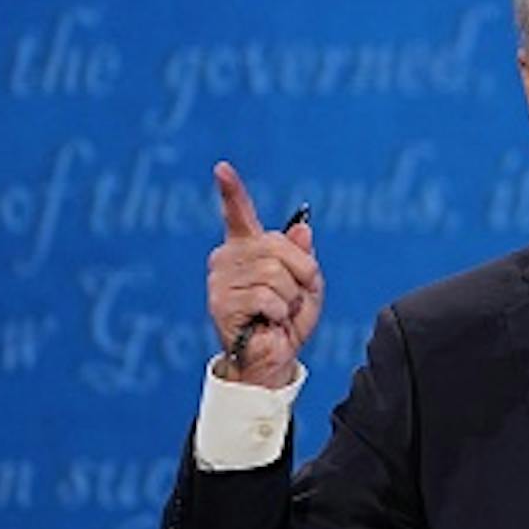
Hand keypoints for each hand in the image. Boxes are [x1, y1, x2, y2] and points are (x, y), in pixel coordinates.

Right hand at [206, 160, 322, 388]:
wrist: (271, 359)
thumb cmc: (287, 321)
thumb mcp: (307, 286)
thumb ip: (304, 258)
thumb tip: (303, 230)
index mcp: (248, 248)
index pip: (238, 213)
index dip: (231, 191)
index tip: (222, 168)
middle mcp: (228, 258)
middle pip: (277, 247)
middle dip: (299, 274)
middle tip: (293, 299)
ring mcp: (221, 280)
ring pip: (275, 274)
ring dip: (289, 299)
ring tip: (278, 314)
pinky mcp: (222, 303)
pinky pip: (268, 298)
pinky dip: (280, 314)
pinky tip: (267, 323)